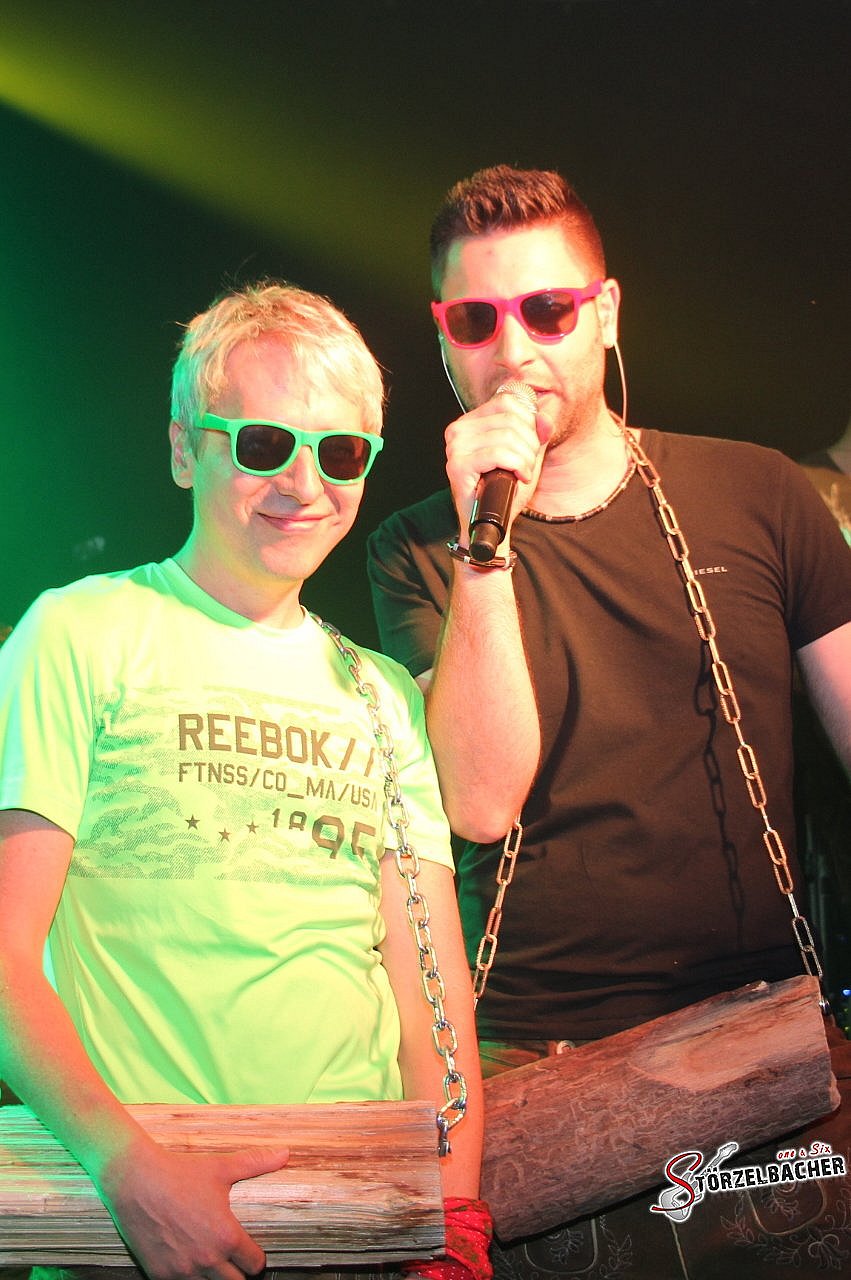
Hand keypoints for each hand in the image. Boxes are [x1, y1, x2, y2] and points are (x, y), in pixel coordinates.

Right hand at [98, 1137, 288, 1279]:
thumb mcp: (221, 1167)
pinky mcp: (160, 1275)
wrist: (136, 1181)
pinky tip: (190, 1268)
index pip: (255, 1265)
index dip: (256, 1259)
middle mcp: (207, 1260)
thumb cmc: (180, 1173)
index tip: (252, 1252)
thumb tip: (285, 1152)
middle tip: (235, 1261)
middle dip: (239, 1274)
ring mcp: (182, 1271)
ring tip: (214, 1265)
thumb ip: (256, 1163)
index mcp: (226, 1237)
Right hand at [444, 389, 550, 540]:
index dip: (529, 423)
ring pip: (507, 436)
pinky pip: (499, 454)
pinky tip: (519, 477)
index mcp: (470, 422)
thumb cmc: (505, 489)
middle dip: (529, 443)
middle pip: (511, 418)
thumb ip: (537, 434)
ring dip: (526, 458)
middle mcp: (458, 430)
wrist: (491, 524)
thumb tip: (545, 417)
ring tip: (522, 473)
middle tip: (527, 465)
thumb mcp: (526, 455)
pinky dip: (518, 465)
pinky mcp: (459, 466)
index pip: (507, 402)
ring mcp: (456, 448)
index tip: (529, 447)